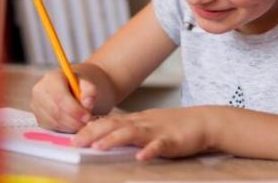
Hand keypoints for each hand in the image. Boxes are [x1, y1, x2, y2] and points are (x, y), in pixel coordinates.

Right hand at [30, 67, 99, 132]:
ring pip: (53, 121)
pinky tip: (74, 124)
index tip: (87, 116)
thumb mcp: (87, 82)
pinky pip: (51, 127)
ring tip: (83, 123)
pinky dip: (65, 129)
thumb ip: (90, 90)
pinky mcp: (38, 118)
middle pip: (56, 111)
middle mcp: (39, 91)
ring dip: (70, 126)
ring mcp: (36, 106)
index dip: (74, 109)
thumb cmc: (78, 85)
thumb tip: (88, 103)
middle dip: (73, 120)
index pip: (60, 96)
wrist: (69, 88)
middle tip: (87, 123)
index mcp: (51, 79)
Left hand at [72, 106, 213, 160]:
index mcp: (138, 120)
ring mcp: (157, 131)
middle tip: (75, 142)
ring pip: (132, 133)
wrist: (205, 121)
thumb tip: (108, 135)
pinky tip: (140, 157)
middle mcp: (144, 123)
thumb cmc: (177, 125)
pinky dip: (149, 151)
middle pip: (115, 124)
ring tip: (97, 147)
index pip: (110, 121)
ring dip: (114, 139)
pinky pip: (159, 146)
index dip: (90, 128)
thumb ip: (131, 129)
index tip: (72, 136)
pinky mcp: (172, 140)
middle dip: (93, 132)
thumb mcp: (150, 124)